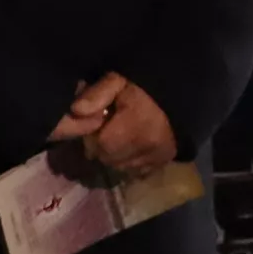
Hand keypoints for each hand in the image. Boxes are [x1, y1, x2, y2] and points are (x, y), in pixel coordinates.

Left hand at [43, 72, 177, 180]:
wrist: (176, 95)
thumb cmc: (141, 88)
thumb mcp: (116, 81)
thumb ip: (96, 95)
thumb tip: (76, 110)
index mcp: (135, 123)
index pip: (101, 145)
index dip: (93, 136)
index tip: (97, 124)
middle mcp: (148, 145)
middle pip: (109, 159)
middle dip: (102, 147)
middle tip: (107, 130)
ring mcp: (157, 156)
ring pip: (121, 168)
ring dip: (114, 157)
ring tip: (119, 137)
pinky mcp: (163, 162)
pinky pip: (135, 172)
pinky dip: (128, 162)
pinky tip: (130, 147)